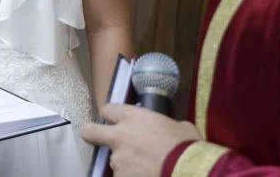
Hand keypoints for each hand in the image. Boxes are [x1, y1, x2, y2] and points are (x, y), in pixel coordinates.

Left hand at [81, 104, 200, 176]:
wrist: (188, 171)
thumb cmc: (188, 146)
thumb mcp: (180, 127)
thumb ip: (166, 126)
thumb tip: (169, 129)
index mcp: (133, 117)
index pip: (108, 110)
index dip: (112, 116)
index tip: (117, 121)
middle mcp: (119, 136)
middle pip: (90, 131)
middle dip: (90, 134)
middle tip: (95, 138)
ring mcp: (118, 160)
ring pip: (114, 161)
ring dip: (125, 164)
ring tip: (143, 168)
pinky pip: (123, 176)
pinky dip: (132, 176)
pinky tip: (146, 175)